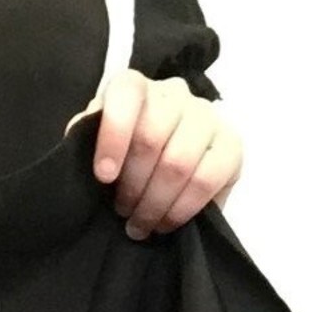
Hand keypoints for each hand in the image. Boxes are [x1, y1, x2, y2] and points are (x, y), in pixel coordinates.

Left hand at [64, 69, 242, 239]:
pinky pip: (208, 179)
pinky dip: (182, 209)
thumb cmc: (119, 157)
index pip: (126, 95)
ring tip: (140, 225)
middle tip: (122, 211)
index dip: (113, 138)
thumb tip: (80, 147)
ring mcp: (206, 116)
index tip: (103, 178)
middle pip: (151, 137)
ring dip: (155, 203)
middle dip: (132, 185)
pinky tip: (166, 223)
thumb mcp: (92, 145)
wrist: (159, 170)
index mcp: (134, 86)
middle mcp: (174, 94)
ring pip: (179, 163)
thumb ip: (84, 140)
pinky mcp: (232, 145)